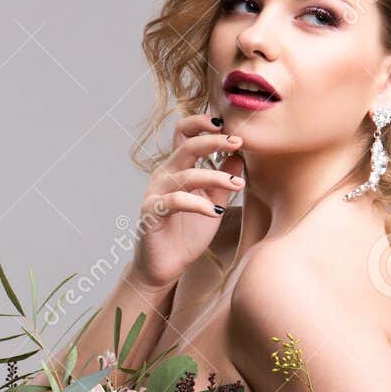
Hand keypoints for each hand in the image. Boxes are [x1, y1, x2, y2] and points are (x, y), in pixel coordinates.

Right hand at [130, 112, 245, 293]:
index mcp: (177, 168)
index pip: (185, 134)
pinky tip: (216, 213)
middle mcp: (165, 175)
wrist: (164, 267)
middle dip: (215, 141)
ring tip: (237, 184)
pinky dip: (198, 205)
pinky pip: (175, 201)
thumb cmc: (187, 235)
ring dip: (216, 176)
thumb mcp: (213, 204)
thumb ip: (223, 180)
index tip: (231, 127)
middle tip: (238, 142)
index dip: (204, 124)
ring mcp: (156, 192)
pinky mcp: (151, 212)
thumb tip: (239, 154)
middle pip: (187, 146)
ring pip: (186, 175)